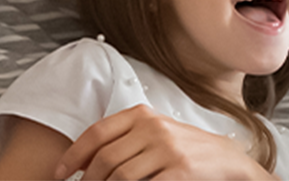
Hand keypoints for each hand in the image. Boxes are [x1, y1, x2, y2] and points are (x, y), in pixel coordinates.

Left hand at [55, 105, 274, 180]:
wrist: (228, 161)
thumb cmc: (186, 150)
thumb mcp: (155, 134)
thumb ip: (123, 140)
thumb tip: (84, 162)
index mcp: (142, 115)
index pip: (97, 132)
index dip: (73, 155)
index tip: (59, 173)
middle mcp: (154, 127)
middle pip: (106, 158)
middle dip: (88, 180)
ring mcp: (168, 149)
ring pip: (121, 176)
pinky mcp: (180, 171)